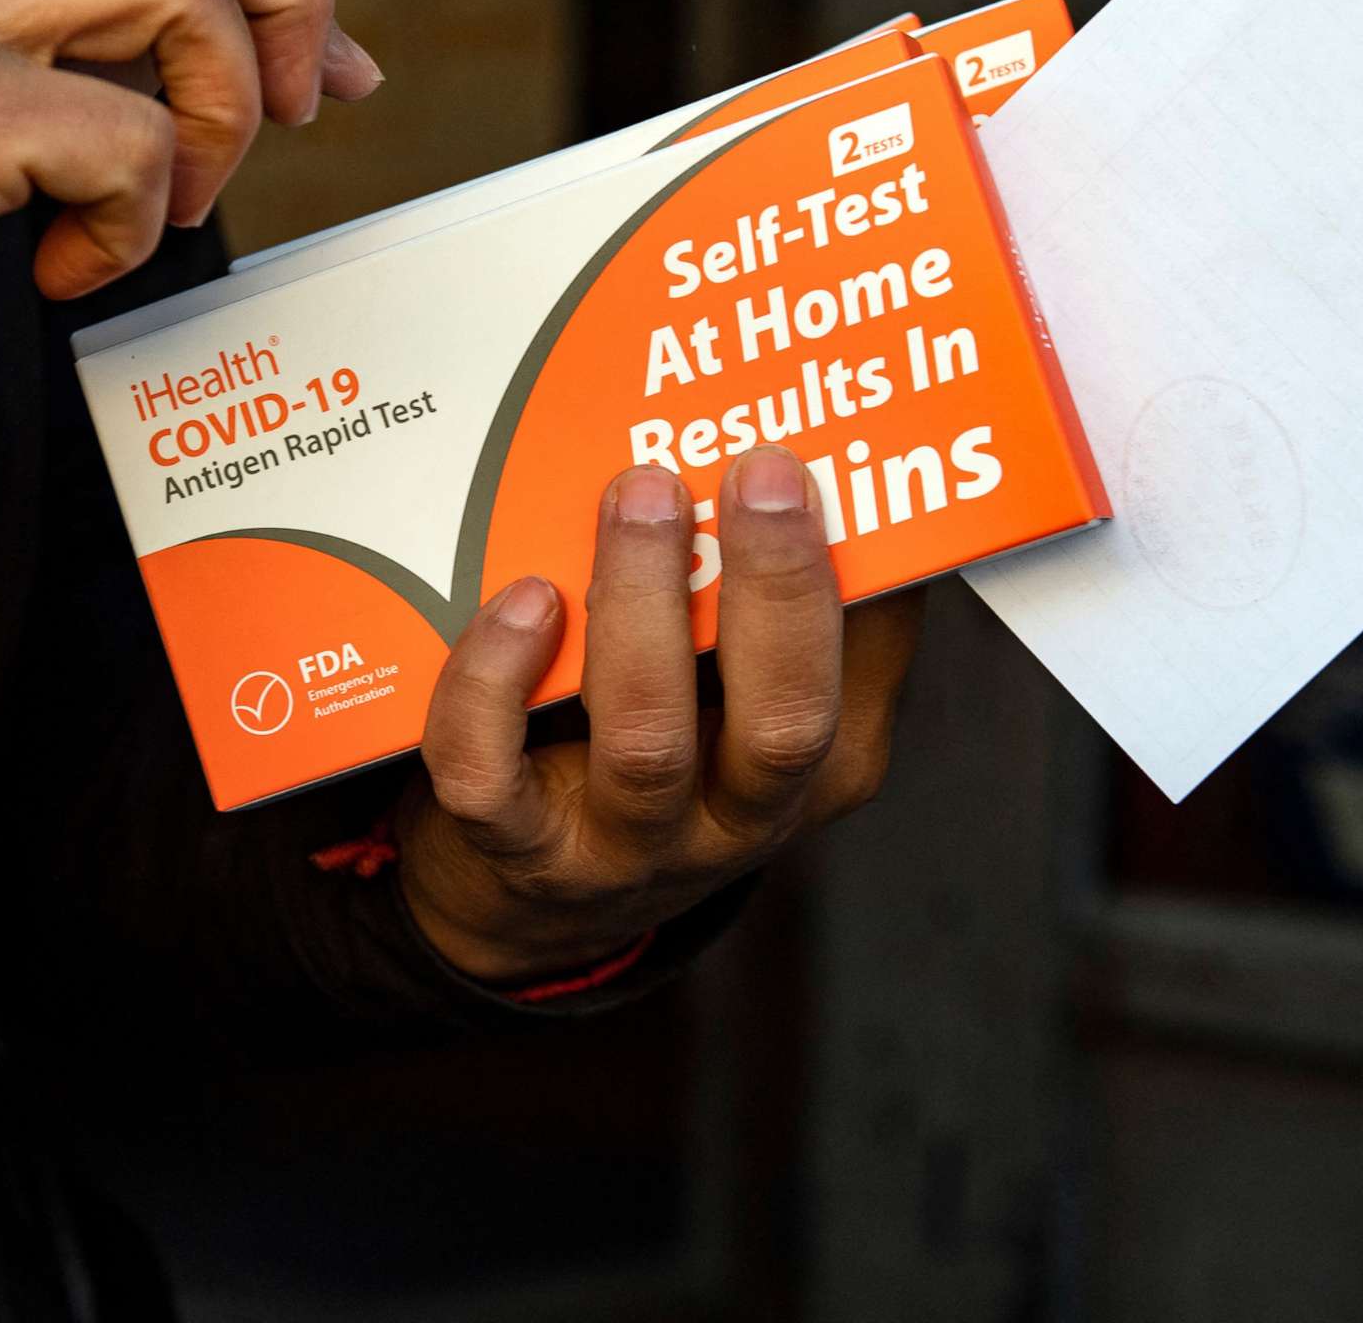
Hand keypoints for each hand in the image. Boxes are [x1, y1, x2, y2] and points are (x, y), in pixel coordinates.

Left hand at [394, 446, 921, 982]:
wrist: (543, 907)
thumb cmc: (670, 755)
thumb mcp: (750, 698)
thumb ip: (774, 606)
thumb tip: (806, 455)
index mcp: (823, 762)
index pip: (870, 663)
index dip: (867, 564)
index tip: (837, 460)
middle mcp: (741, 815)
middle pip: (784, 719)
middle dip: (777, 588)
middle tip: (759, 472)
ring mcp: (630, 844)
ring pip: (645, 740)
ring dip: (640, 607)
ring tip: (638, 498)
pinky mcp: (522, 854)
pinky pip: (492, 775)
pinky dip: (496, 679)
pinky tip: (523, 601)